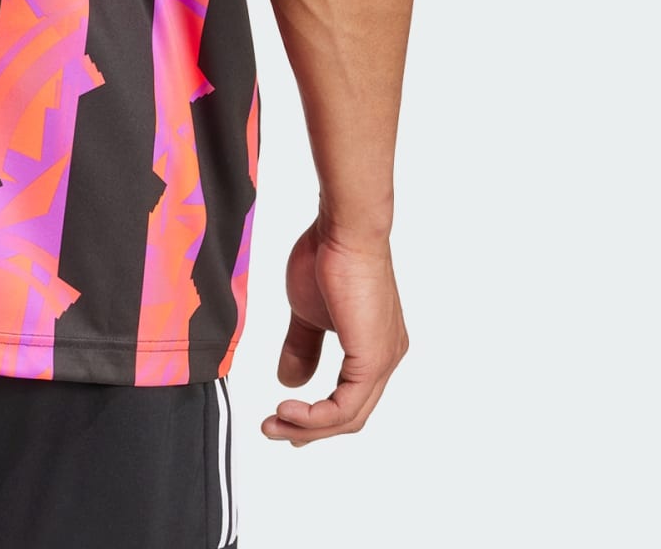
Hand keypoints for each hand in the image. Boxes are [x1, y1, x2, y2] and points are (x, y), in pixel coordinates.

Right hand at [261, 220, 408, 445]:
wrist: (344, 229)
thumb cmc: (328, 256)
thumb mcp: (307, 311)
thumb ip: (302, 346)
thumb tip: (289, 381)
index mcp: (374, 346)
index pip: (349, 398)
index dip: (316, 417)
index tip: (284, 419)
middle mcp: (386, 356)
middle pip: (350, 416)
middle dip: (309, 429)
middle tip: (275, 431)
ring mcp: (383, 359)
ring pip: (349, 416)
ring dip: (308, 427)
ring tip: (275, 424)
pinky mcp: (373, 358)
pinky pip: (345, 406)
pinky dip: (315, 417)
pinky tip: (288, 410)